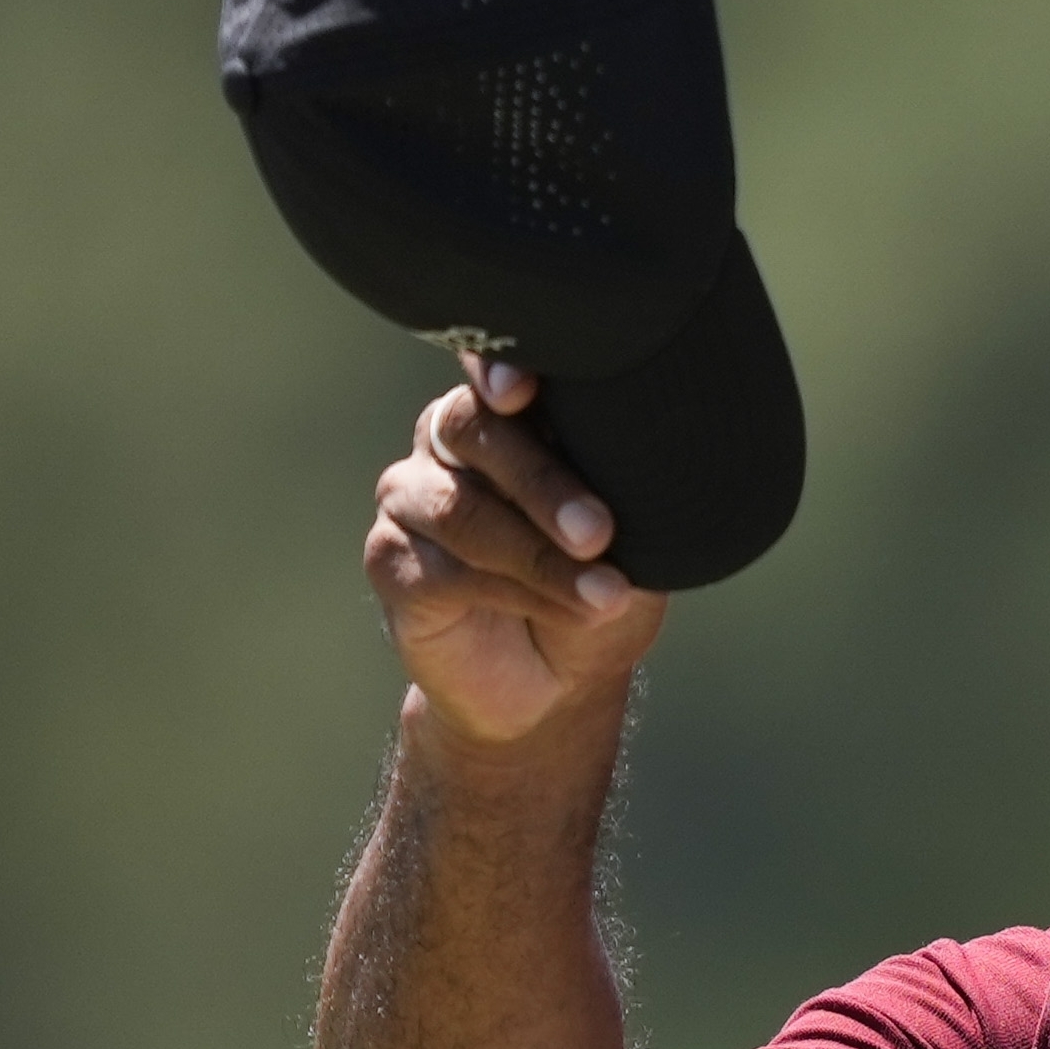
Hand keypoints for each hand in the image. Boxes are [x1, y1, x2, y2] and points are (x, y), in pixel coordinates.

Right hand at [365, 356, 666, 746]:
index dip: (499, 366)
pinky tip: (567, 609)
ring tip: (605, 592)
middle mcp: (448, 440)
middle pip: (475, 430)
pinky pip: (448, 569)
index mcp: (509, 410)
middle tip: (600, 532)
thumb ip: (627, 484)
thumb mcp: (636, 532)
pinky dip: (517, 592)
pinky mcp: (392, 561)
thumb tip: (657, 459)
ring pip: (463, 509)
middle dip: (543, 483)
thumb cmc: (601, 581)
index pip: (495, 368)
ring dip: (539, 554)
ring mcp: (412, 497)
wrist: (558, 682)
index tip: (524, 389)